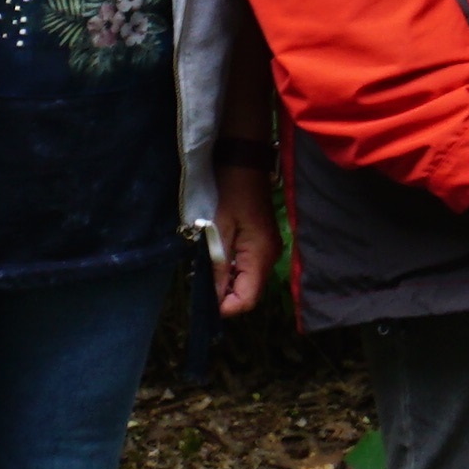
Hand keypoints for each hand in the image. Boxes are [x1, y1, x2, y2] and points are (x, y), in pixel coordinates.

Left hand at [210, 159, 282, 321]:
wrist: (245, 162)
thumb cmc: (230, 191)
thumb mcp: (218, 228)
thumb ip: (217, 265)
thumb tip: (212, 296)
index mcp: (260, 256)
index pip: (248, 299)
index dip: (226, 307)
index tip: (203, 301)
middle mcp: (269, 258)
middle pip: (249, 293)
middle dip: (224, 296)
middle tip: (200, 286)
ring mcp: (268, 251)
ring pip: (248, 282)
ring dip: (226, 283)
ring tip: (205, 273)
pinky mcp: (262, 244)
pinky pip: (248, 268)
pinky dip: (231, 271)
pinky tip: (216, 261)